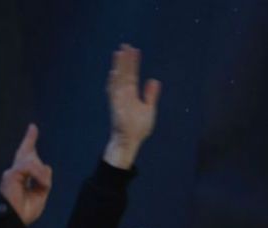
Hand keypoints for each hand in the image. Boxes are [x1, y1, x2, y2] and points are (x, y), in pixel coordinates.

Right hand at [0, 123, 52, 225]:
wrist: (15, 220)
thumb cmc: (25, 211)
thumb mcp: (40, 194)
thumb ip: (44, 180)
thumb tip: (46, 166)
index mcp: (22, 177)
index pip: (26, 157)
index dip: (29, 141)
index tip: (32, 128)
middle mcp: (15, 172)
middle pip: (26, 154)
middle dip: (29, 140)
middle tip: (33, 129)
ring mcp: (12, 172)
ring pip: (33, 162)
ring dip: (42, 175)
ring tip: (44, 186)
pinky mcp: (11, 174)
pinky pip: (30, 167)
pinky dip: (38, 175)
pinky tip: (42, 184)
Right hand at [104, 43, 161, 168]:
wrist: (130, 141)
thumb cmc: (138, 128)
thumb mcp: (148, 109)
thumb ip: (150, 95)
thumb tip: (154, 81)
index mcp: (131, 94)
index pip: (133, 74)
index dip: (134, 63)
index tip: (135, 50)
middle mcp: (124, 94)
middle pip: (124, 73)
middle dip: (125, 60)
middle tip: (126, 45)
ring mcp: (119, 99)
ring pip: (118, 79)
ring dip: (118, 67)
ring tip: (119, 53)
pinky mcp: (116, 107)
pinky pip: (113, 93)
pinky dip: (113, 83)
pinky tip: (114, 73)